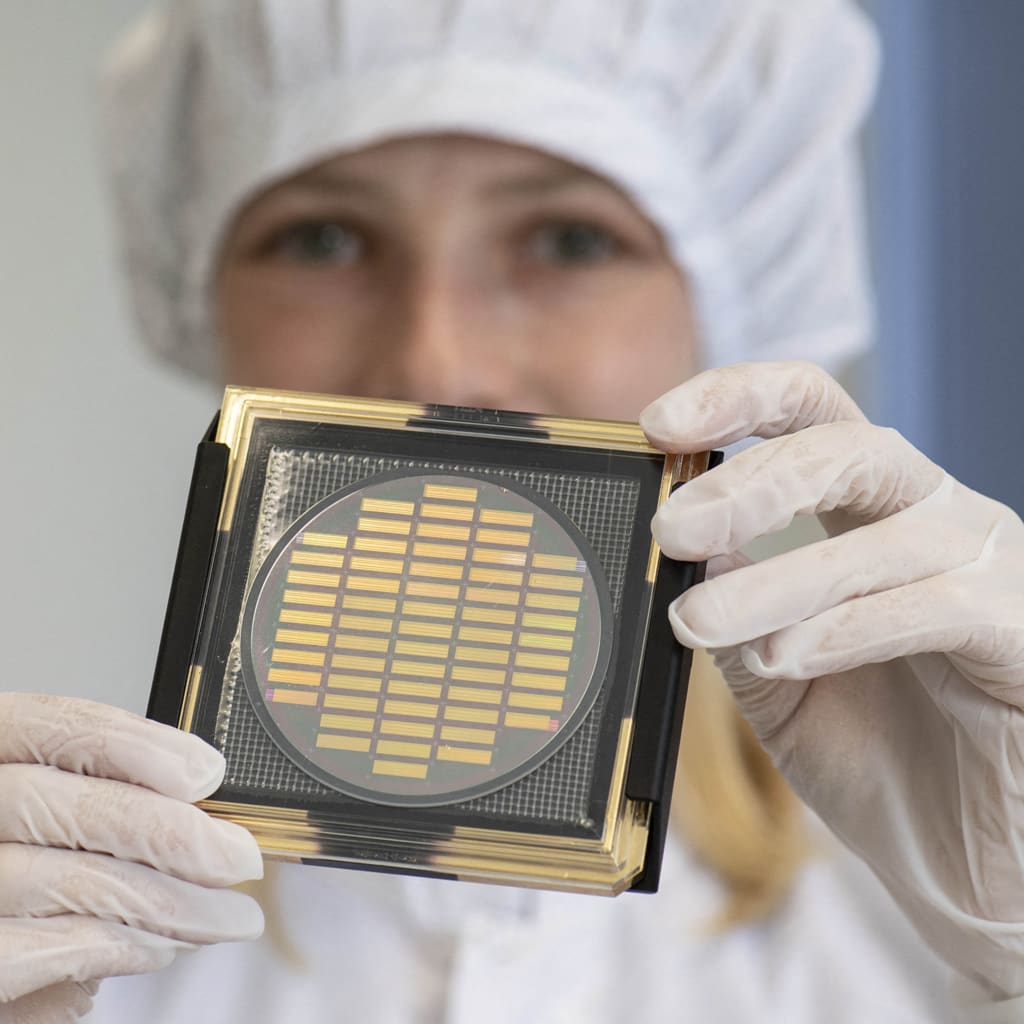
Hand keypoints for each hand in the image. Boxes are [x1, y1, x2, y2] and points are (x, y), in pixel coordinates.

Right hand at [0, 694, 263, 1021]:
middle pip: (61, 804)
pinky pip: (38, 950)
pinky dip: (114, 945)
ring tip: (226, 917)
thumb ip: (103, 806)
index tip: (206, 769)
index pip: (43, 725)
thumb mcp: (51, 827)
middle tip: (239, 858)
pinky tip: (159, 947)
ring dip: (168, 901)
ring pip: (67, 878)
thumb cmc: (22, 893)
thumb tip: (200, 808)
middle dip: (170, 831)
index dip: (130, 741)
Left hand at [640, 361, 1023, 1002]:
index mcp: (869, 517)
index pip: (809, 417)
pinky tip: (783, 653)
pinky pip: (938, 605)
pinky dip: (847, 626)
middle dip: (749, 482)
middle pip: (847, 448)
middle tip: (672, 528)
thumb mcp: (775, 678)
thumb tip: (681, 550)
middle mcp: (933, 523)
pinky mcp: (1022, 635)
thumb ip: (732, 612)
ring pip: (881, 536)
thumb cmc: (872, 759)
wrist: (962, 866)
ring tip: (698, 621)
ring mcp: (988, 572)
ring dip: (776, 577)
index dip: (736, 399)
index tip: (657, 422)